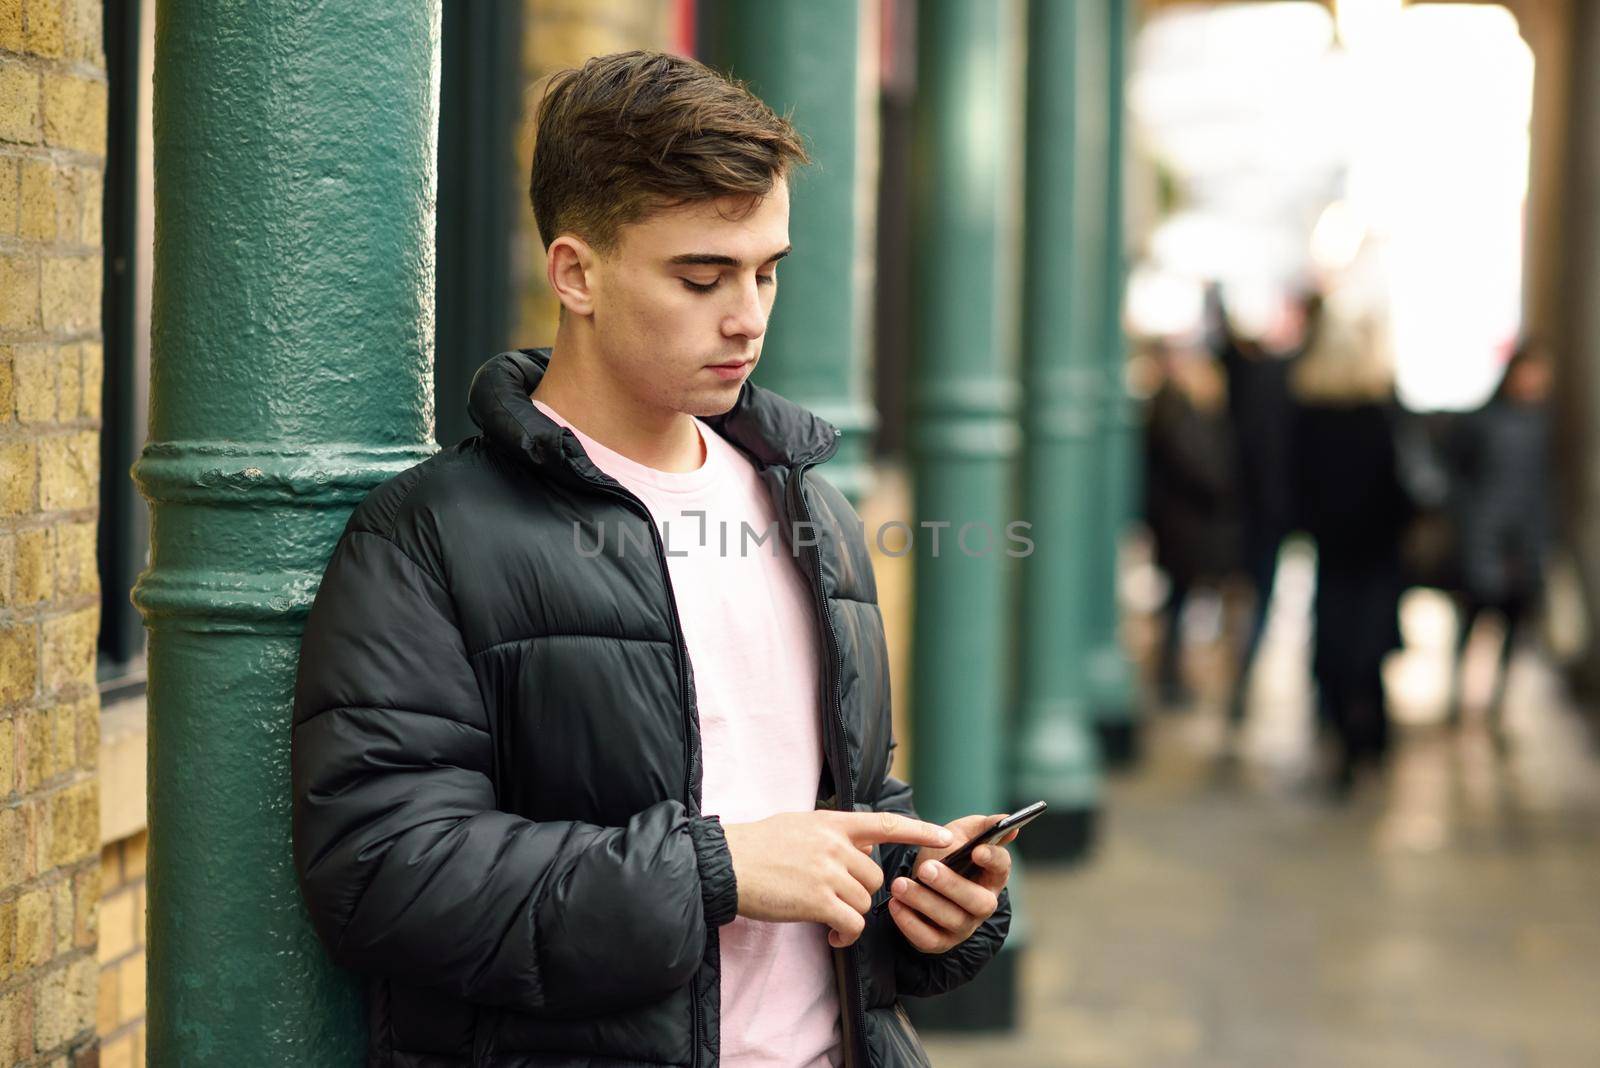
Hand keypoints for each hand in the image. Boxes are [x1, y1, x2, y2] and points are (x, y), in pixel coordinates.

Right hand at [722, 810, 953, 948]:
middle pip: (874, 876)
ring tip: (828, 919)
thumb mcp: (798, 825)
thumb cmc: (757, 846)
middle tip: (836, 900)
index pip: (886, 824)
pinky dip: (846, 934)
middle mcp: (834, 845)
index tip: (947, 837)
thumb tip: (862, 846)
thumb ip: (833, 834)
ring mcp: (827, 872)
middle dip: (861, 893)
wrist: (726, 865)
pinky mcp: (817, 900)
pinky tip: (832, 934)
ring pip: (864, 901)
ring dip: (851, 914)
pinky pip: (851, 922)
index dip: (920, 831)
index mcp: (832, 823)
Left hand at [885, 813, 1014, 954]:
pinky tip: (896, 904)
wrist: (919, 878)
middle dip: (951, 885)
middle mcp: (982, 905)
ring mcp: (963, 926)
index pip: (1002, 868)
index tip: (976, 850)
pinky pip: (929, 939)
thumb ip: (981, 825)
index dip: (992, 859)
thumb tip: (1005, 819)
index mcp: (991, 875)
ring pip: (951, 920)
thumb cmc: (945, 854)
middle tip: (926, 868)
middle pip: (978, 902)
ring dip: (924, 901)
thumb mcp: (960, 834)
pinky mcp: (940, 942)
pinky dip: (910, 923)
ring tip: (900, 884)